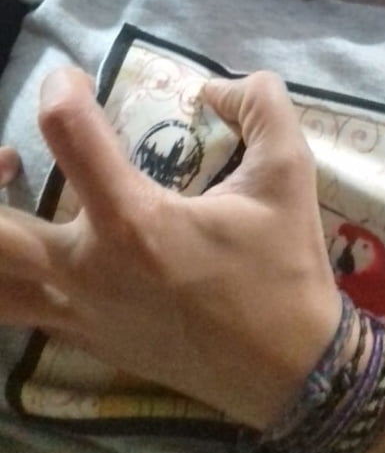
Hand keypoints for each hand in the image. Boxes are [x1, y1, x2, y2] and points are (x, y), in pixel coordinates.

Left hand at [0, 68, 341, 429]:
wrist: (289, 371)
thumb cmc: (284, 271)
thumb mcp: (289, 175)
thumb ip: (261, 108)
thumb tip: (217, 86)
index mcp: (134, 220)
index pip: (65, 131)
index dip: (61, 87)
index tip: (77, 81)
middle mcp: (86, 268)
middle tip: (13, 156)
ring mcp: (76, 311)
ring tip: (15, 199)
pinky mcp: (81, 339)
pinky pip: (15, 308)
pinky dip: (12, 275)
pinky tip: (44, 251)